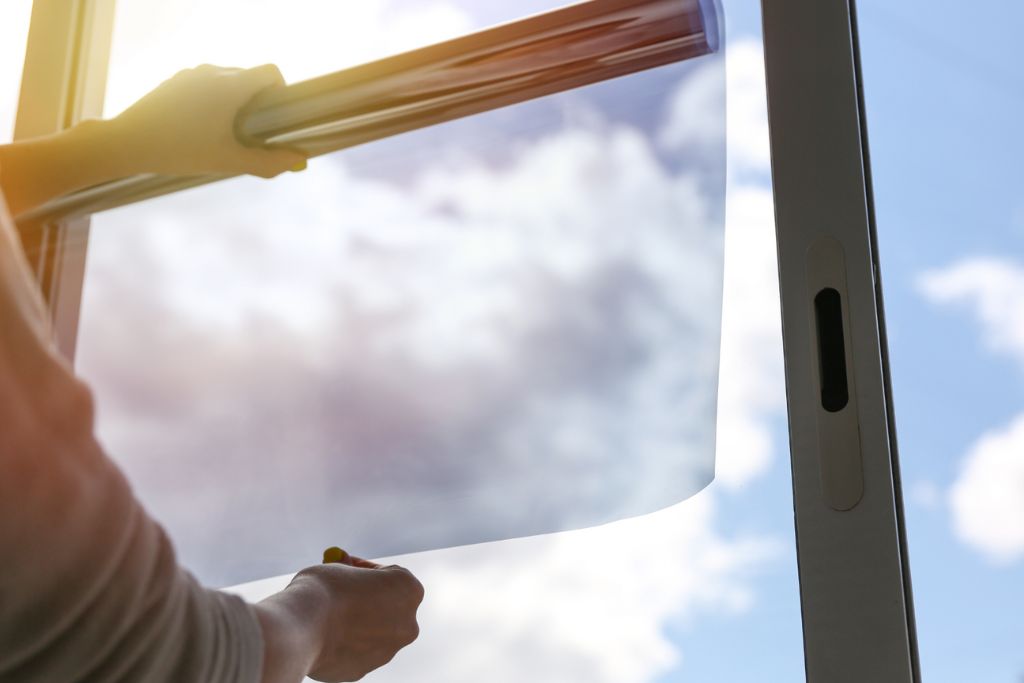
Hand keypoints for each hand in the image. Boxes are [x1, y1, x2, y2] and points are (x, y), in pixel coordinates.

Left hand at [112, 64, 305, 178]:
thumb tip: (300, 161)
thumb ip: (269, 162)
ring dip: (233, 102)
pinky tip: (198, 129)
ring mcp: (191, 74)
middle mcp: (212, 71)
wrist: (128, 142)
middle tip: (250, 133)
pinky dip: (211, 102)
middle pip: (249, 77)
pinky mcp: (174, 81)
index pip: (271, 70)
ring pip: (226, 81)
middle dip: (257, 102)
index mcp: (231, 85)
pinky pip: (204, 85)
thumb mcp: (230, 161)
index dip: (280, 90)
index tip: (275, 116)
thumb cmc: (182, 152)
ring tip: (222, 133)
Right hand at [255, 556, 423, 682]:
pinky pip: (354, 652)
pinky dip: (341, 644)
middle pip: (386, 606)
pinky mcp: (364, 671)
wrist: (301, 629)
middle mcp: (407, 623)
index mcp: (409, 590)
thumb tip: (345, 564)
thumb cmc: (322, 590)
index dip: (366, 569)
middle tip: (338, 590)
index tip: (347, 566)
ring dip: (353, 623)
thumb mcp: (338, 567)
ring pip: (370, 632)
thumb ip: (348, 569)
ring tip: (325, 615)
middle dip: (365, 599)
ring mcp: (388, 651)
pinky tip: (321, 636)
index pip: (390, 574)